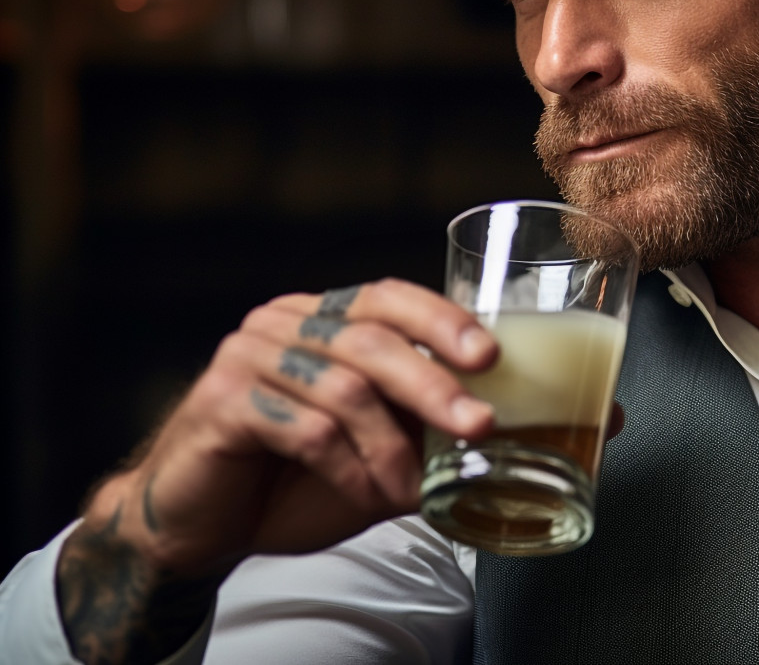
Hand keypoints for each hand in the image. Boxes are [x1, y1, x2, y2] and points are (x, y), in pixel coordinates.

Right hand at [56, 278, 497, 662]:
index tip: (489, 355)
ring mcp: (248, 357)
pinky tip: (361, 492)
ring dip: (389, 447)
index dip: (441, 321)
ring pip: (345, 390)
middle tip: (479, 425)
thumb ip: (418, 433)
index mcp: (322, 318)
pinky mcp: (223, 401)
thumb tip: (493, 436)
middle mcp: (284, 324)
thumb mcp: (369, 452)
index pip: (388, 297)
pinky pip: (305, 429)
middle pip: (373, 341)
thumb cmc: (290, 481)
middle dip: (434, 386)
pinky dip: (345, 466)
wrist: (201, 526)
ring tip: (408, 488)